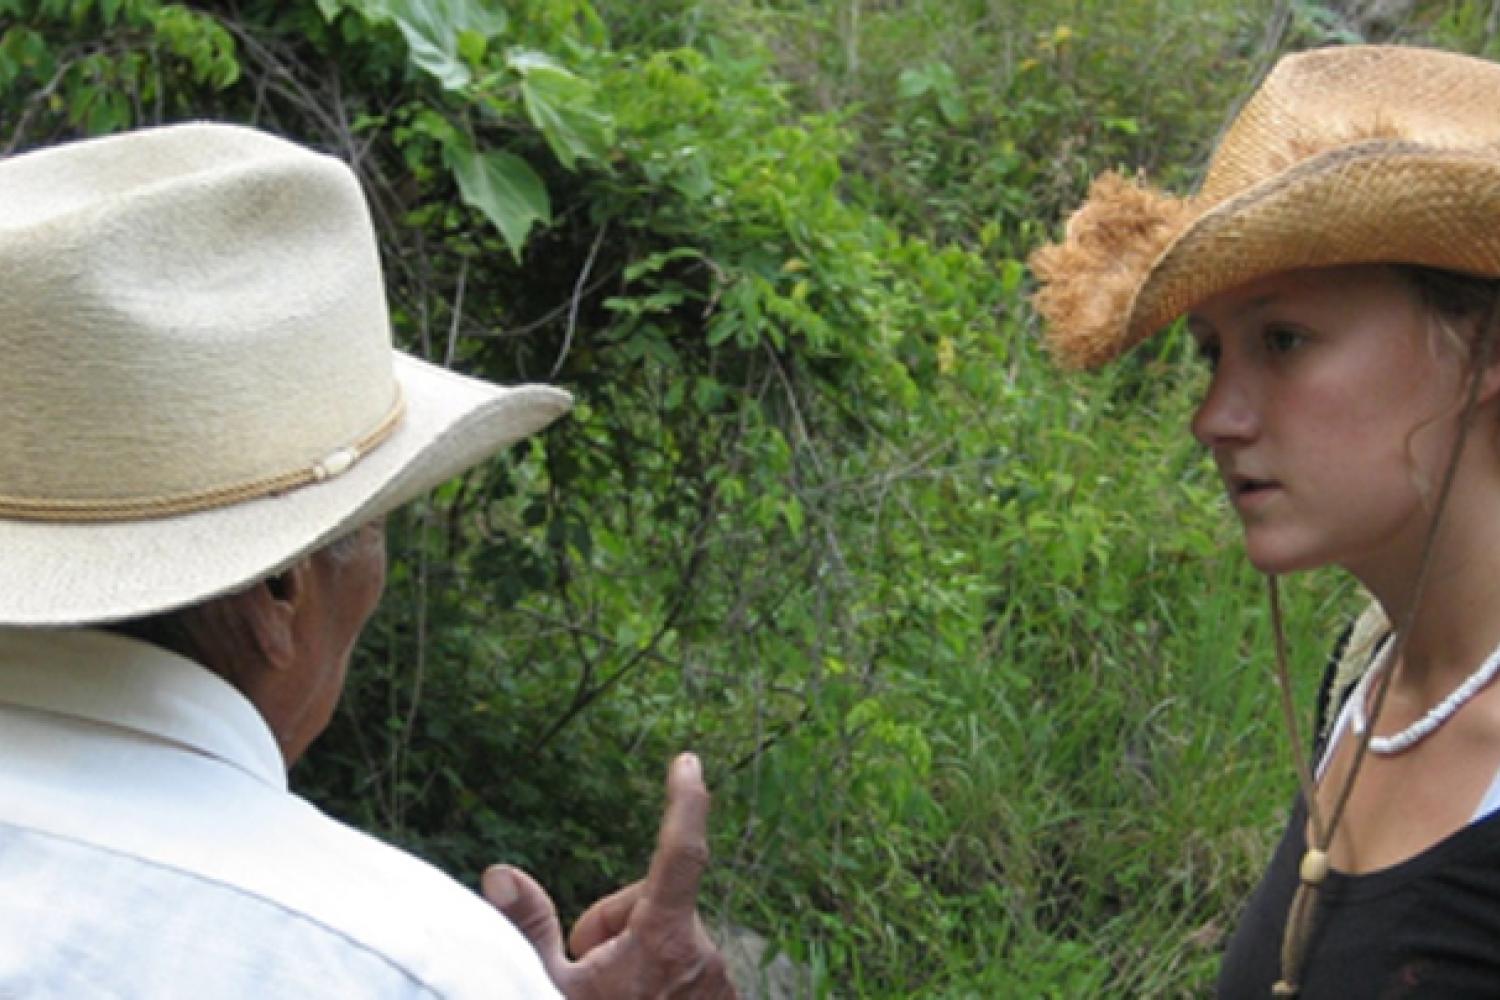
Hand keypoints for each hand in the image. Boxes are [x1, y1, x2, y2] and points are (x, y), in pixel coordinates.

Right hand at [483, 752, 736, 998]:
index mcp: (662, 941)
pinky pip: (681, 959)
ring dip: (635, 954)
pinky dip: (657, 973)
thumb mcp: (547, 991)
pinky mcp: (723, 992)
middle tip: (590, 978)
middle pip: (645, 902)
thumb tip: (500, 872)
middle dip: (612, 926)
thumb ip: (526, 929)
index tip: (687, 762)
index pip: (681, 854)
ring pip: (662, 932)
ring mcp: (717, 976)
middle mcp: (701, 951)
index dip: (685, 802)